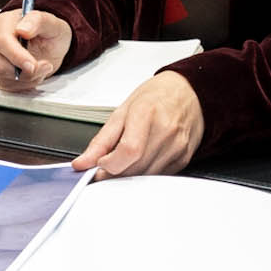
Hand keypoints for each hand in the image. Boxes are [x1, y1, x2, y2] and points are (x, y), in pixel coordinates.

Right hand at [0, 9, 70, 90]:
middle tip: (46, 66)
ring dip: (26, 78)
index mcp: (4, 23)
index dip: (16, 56)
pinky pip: (4, 84)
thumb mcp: (52, 22)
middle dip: (25, 71)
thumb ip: (37, 21)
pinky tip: (33, 74)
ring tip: (41, 68)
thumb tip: (22, 29)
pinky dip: (23, 84)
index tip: (33, 65)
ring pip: (1, 77)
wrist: (48, 45)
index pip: (2, 41)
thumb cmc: (49, 32)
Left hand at [72, 71, 203, 177]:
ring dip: (129, 175)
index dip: (109, 164)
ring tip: (125, 159)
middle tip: (107, 165)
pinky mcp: (184, 158)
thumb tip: (83, 162)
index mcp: (146, 113)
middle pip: (136, 167)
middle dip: (115, 172)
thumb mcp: (121, 111)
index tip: (99, 165)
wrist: (188, 93)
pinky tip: (142, 160)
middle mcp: (165, 130)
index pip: (129, 150)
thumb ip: (101, 141)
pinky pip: (158, 176)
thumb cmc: (154, 97)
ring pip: (146, 177)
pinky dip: (144, 174)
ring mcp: (177, 146)